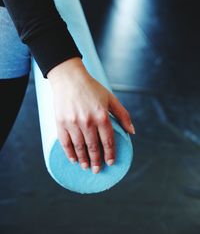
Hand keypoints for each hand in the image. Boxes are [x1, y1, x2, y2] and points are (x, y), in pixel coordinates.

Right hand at [47, 57, 134, 173]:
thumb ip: (123, 115)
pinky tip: (74, 159)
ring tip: (86, 167)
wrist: (69, 78)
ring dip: (84, 160)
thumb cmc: (92, 88)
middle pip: (93, 147)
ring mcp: (73, 123)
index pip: (108, 141)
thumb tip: (132, 131)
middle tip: (97, 170)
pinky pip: (65, 142)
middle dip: (97, 161)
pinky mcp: (61, 122)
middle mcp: (88, 121)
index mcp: (102, 116)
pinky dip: (69, 153)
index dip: (110, 154)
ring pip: (80, 147)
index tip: (111, 162)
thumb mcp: (111, 98)